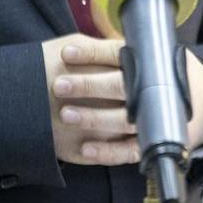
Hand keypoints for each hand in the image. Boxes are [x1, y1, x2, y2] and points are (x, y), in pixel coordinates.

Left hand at [43, 34, 135, 166]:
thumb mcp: (91, 55)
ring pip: (124, 119)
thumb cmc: (85, 76)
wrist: (110, 112)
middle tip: (59, 86)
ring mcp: (143, 119)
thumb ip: (92, 53)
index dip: (92, 53)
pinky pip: (127, 151)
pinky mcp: (137, 144)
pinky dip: (107, 151)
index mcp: (134, 62)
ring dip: (95, 117)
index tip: (65, 54)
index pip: (116, 54)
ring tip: (65, 115)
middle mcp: (143, 89)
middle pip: (120, 86)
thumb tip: (70, 51)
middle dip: (90, 86)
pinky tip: (85, 149)